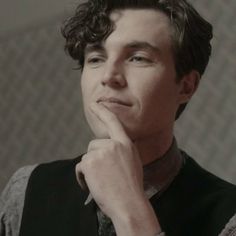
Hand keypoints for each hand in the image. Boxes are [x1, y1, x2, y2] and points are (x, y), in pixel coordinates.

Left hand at [75, 102, 160, 234]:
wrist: (129, 204)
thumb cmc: (131, 187)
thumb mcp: (132, 163)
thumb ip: (120, 151)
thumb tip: (105, 149)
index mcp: (126, 144)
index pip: (113, 122)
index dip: (103, 111)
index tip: (94, 104)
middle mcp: (114, 144)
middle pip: (94, 144)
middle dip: (95, 158)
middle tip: (103, 174)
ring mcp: (102, 152)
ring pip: (87, 156)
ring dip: (90, 169)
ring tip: (101, 181)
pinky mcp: (90, 162)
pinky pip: (80, 167)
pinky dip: (82, 177)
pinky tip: (91, 185)